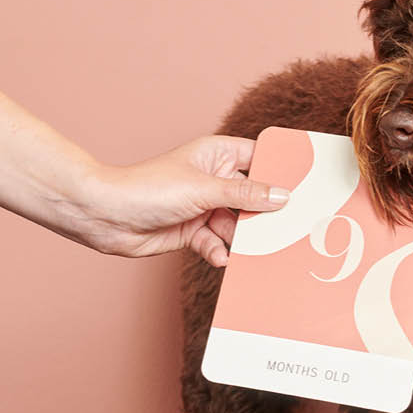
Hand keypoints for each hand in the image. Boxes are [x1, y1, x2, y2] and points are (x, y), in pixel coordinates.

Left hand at [82, 136, 288, 266]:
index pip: (260, 158)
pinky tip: (218, 257)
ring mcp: (205, 206)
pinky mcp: (195, 231)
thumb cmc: (147, 190)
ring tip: (248, 249)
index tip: (307, 186)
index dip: (282, 170)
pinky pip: (219, 243)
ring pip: (239, 224)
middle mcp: (215, 179)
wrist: (105, 218)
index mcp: (218, 155)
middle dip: (265, 215)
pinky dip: (220, 252)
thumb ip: (247, 195)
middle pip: (254, 197)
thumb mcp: (205, 190)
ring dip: (241, 239)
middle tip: (286, 229)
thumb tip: (283, 196)